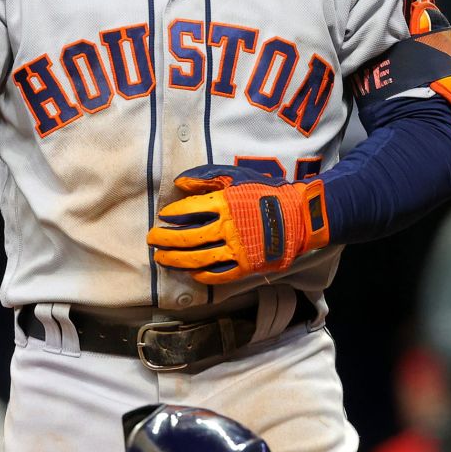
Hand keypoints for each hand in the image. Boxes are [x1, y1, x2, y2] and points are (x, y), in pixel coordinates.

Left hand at [148, 165, 329, 284]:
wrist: (298, 216)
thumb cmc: (266, 192)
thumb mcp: (237, 176)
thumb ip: (207, 177)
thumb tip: (180, 183)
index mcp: (224, 203)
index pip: (188, 210)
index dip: (171, 214)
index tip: (163, 216)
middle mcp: (228, 228)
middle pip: (187, 237)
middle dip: (165, 239)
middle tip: (152, 239)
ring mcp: (237, 250)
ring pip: (197, 259)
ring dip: (175, 260)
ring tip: (162, 258)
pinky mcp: (246, 266)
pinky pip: (218, 274)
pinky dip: (201, 274)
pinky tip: (190, 272)